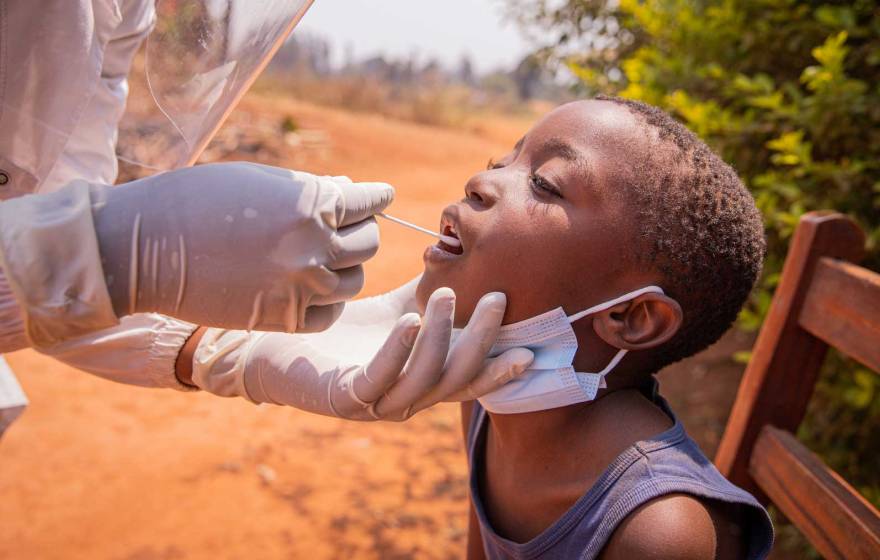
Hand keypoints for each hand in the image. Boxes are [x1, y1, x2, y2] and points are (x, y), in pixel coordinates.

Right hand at [93, 163, 392, 331]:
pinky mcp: (283, 319)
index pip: (369, 202)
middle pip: (369, 243)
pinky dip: (327, 301)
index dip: (376, 197)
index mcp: (311, 206)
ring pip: (354, 281)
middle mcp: (313, 249)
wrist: (144, 247)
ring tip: (326, 256)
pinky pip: (330, 314)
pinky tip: (313, 287)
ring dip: (345, 267)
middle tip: (350, 226)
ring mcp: (300, 288)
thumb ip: (312, 190)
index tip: (379, 196)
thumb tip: (349, 192)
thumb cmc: (199, 199)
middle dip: (362, 230)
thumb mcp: (262, 180)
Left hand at [191, 287, 533, 420]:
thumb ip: (427, 292)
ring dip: (439, 338)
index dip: (500, 370)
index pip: (469, 379)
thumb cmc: (341, 329)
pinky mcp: (345, 398)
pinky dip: (397, 351)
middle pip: (455, 378)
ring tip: (443, 296)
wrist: (278, 350)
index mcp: (422, 380)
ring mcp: (377, 403)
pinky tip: (408, 320)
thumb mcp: (393, 308)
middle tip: (494, 298)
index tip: (529, 349)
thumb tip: (460, 254)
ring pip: (422, 379)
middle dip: (480, 340)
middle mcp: (406, 399)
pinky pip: (378, 378)